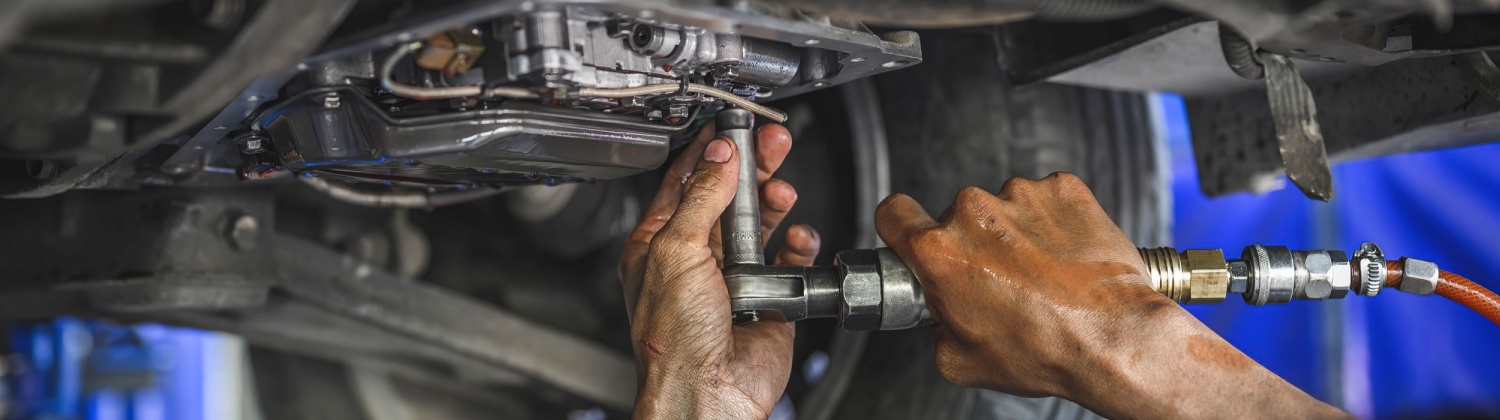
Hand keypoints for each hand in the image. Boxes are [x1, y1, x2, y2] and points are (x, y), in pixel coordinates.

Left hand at [618, 123, 819, 417]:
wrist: (709, 392)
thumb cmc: (675, 341)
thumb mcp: (677, 251)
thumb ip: (700, 197)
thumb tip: (718, 156)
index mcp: (659, 245)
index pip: (683, 182)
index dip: (708, 150)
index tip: (730, 126)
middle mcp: (694, 259)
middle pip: (727, 196)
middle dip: (751, 168)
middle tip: (772, 143)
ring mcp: (732, 278)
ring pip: (759, 224)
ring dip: (773, 203)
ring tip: (783, 189)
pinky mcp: (767, 298)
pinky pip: (789, 260)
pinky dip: (797, 244)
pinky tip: (796, 237)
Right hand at [875, 173, 1346, 418]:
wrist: (1115, 338)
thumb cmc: (1046, 350)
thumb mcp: (959, 359)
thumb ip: (935, 321)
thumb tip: (941, 311)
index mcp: (940, 252)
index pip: (893, 213)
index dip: (900, 226)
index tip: (911, 234)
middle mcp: (974, 214)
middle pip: (957, 217)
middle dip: (974, 244)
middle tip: (1002, 281)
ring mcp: (1021, 195)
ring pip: (1004, 207)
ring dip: (1016, 233)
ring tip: (1044, 273)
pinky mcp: (1063, 188)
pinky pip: (1046, 199)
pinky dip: (1053, 221)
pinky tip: (1065, 256)